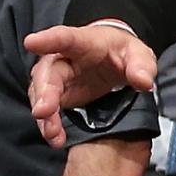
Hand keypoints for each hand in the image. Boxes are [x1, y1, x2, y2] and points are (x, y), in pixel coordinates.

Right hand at [22, 21, 157, 148]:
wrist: (114, 60)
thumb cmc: (122, 52)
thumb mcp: (139, 54)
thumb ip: (142, 66)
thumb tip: (143, 81)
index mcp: (83, 41)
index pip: (64, 38)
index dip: (47, 40)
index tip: (31, 42)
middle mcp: (63, 58)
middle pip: (47, 72)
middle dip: (43, 93)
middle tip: (44, 112)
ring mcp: (57, 77)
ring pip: (41, 93)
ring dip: (45, 115)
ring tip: (53, 134)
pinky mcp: (57, 95)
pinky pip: (47, 109)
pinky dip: (49, 124)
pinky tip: (55, 138)